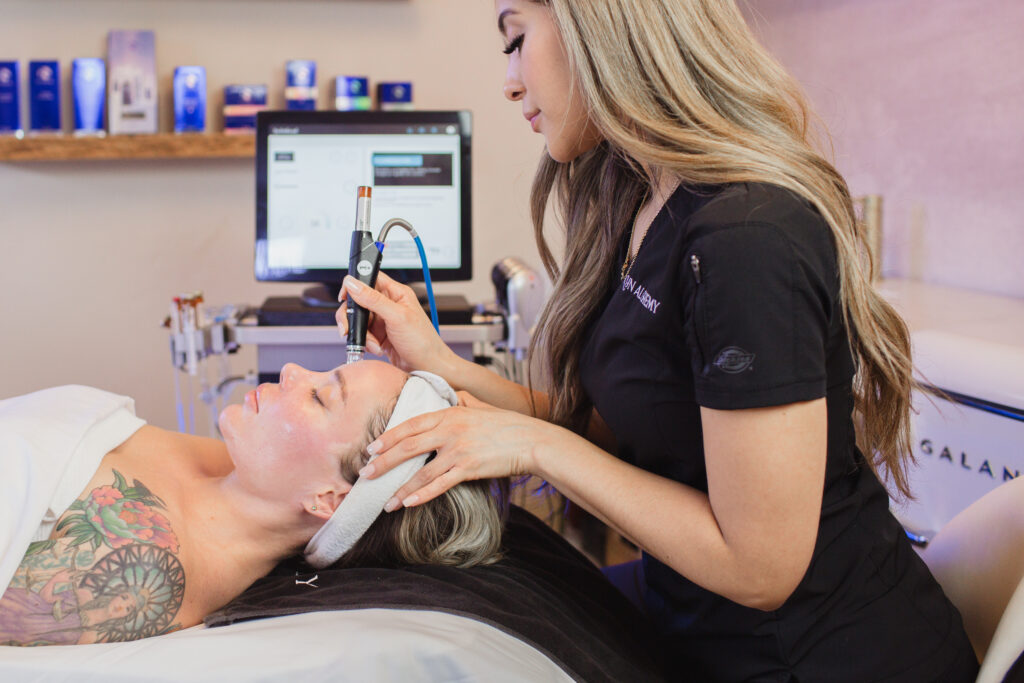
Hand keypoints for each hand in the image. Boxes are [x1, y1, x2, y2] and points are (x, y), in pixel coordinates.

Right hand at [336, 272, 453, 373]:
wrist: (428, 367)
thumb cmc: (423, 341)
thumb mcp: (397, 317)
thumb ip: (373, 299)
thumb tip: (353, 284)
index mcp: (396, 293)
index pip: (370, 278)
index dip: (354, 284)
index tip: (344, 297)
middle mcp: (388, 304)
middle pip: (358, 301)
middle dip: (352, 317)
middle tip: (348, 328)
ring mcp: (383, 320)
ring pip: (358, 320)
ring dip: (361, 334)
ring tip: (372, 343)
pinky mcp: (379, 334)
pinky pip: (362, 334)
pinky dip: (366, 342)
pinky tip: (377, 348)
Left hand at [359, 391, 547, 510]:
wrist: (532, 440)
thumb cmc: (508, 426)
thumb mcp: (481, 408)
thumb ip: (463, 403)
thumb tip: (453, 398)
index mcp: (451, 413)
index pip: (412, 424)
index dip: (389, 436)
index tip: (373, 447)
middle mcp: (451, 430)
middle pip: (408, 446)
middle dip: (384, 462)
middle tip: (366, 473)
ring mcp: (459, 449)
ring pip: (421, 470)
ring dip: (400, 487)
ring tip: (384, 500)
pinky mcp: (469, 468)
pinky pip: (439, 484)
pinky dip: (421, 495)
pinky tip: (408, 504)